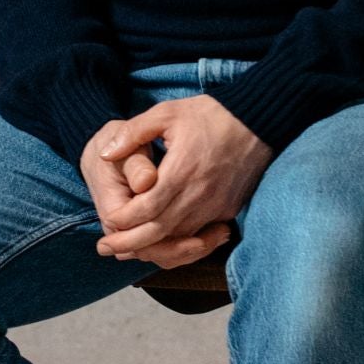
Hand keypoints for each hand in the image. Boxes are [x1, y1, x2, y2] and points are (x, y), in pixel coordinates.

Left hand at [84, 95, 274, 265]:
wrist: (258, 122)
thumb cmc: (209, 115)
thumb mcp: (166, 113)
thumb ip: (133, 133)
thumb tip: (105, 153)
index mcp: (180, 171)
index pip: (145, 208)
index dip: (122, 220)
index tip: (107, 220)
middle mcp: (199, 195)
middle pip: (159, 232)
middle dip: (130, 244)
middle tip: (107, 249)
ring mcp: (216, 206)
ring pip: (179, 239)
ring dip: (153, 247)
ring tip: (128, 251)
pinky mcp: (228, 210)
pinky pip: (198, 235)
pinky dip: (178, 242)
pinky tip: (160, 243)